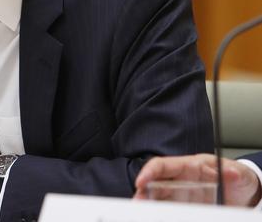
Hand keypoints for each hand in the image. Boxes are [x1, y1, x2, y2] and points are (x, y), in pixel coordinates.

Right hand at [134, 154, 261, 206]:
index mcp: (188, 166)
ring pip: (158, 199)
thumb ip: (233, 172)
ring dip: (149, 205)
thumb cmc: (236, 177)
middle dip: (143, 193)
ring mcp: (181, 195)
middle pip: (154, 184)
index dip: (149, 172)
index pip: (162, 165)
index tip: (141, 182)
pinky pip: (169, 211)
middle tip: (138, 203)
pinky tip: (156, 216)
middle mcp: (180, 180)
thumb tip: (232, 173)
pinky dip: (160, 213)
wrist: (244, 193)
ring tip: (142, 212)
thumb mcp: (238, 173)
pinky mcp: (185, 209)